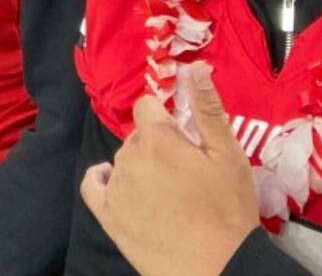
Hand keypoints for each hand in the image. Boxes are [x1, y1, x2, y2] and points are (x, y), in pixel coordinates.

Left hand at [80, 62, 258, 275]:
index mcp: (157, 138)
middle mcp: (129, 157)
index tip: (183, 137)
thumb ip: (207, 108)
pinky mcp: (108, 216)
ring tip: (168, 188)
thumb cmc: (228, 209)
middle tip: (184, 169)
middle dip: (157, 143)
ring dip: (139, 165)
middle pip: (137, 136)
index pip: (147, 107)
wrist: (218, 267)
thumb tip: (194, 66)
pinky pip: (93, 185)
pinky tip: (113, 180)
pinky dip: (101, 178)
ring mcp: (116, 188)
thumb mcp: (228, 154)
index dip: (165, 118)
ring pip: (122, 160)